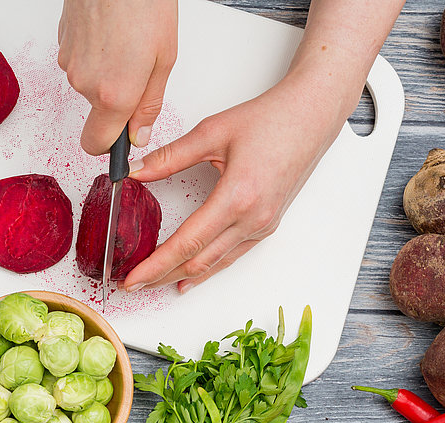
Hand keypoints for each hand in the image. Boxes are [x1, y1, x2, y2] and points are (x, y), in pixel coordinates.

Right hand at [57, 0, 177, 153]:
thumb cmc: (143, 3)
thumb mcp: (165, 57)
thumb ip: (149, 104)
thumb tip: (139, 134)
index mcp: (114, 94)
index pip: (96, 145)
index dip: (109, 144)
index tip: (121, 136)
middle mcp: (85, 84)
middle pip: (98, 110)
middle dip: (117, 96)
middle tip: (139, 64)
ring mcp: (69, 64)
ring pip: (90, 83)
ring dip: (107, 70)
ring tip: (126, 40)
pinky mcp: (62, 44)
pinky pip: (80, 62)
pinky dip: (95, 53)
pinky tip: (110, 31)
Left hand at [123, 72, 340, 292]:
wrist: (312, 115)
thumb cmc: (270, 119)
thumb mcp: (212, 132)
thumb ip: (170, 157)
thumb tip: (134, 172)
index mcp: (237, 197)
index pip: (186, 243)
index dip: (155, 265)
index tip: (132, 279)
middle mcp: (252, 218)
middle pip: (197, 261)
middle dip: (161, 277)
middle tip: (132, 285)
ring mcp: (262, 225)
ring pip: (214, 263)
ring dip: (181, 275)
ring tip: (153, 283)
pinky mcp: (267, 225)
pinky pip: (231, 256)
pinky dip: (206, 268)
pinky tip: (187, 276)